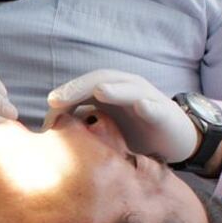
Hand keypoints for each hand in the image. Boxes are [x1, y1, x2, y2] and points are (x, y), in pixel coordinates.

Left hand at [43, 69, 198, 162]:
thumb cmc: (132, 133)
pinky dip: (149, 106)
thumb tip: (46, 137)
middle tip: (57, 99)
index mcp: (107, 92)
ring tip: (100, 91)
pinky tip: (142, 106)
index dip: (63, 98)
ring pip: (128, 89)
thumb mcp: (102, 130)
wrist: (175, 141)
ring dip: (115, 89)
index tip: (46, 115)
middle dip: (77, 89)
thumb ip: (80, 127)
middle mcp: (125, 89)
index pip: (80, 88)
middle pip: (99, 81)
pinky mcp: (166, 114)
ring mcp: (146, 98)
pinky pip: (157, 108)